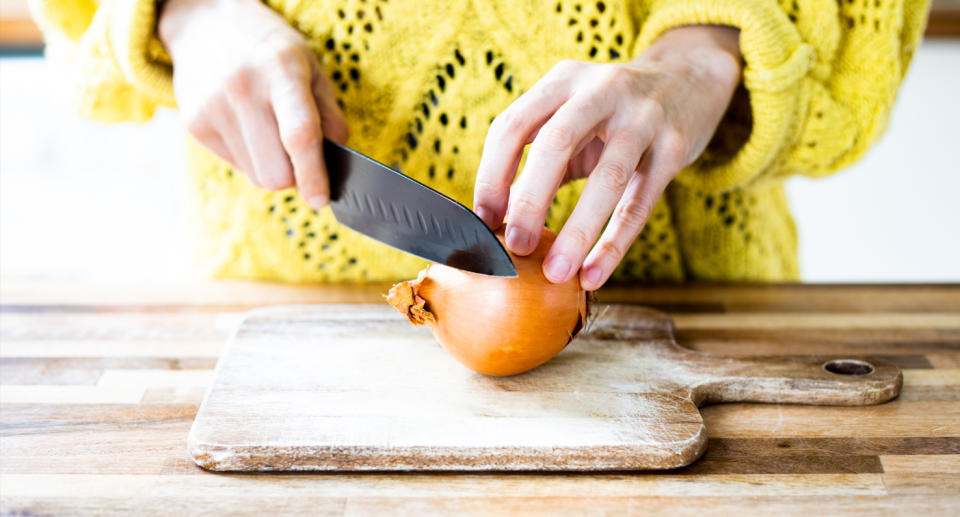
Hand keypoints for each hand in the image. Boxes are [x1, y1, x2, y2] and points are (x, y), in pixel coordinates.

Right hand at [159, 0, 347, 208]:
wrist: (205, 23)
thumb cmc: (269, 49)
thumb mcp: (310, 67)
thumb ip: (329, 113)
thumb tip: (338, 157)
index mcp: (280, 71)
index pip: (299, 135)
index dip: (313, 175)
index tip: (321, 200)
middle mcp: (242, 89)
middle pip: (275, 172)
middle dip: (295, 176)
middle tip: (301, 157)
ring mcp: (213, 108)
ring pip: (256, 176)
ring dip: (273, 167)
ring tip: (271, 132)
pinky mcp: (194, 124)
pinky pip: (236, 166)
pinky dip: (251, 157)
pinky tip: (249, 128)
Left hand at [473, 25, 740, 289]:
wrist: (690, 80)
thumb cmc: (613, 113)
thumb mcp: (572, 119)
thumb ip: (537, 162)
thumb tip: (497, 221)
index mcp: (563, 80)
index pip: (512, 126)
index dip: (491, 176)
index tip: (483, 222)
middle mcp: (602, 88)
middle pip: (556, 143)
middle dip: (531, 200)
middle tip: (516, 248)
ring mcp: (644, 115)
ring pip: (608, 177)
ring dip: (577, 231)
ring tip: (556, 273)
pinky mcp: (676, 146)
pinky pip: (640, 203)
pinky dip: (614, 244)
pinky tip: (593, 275)